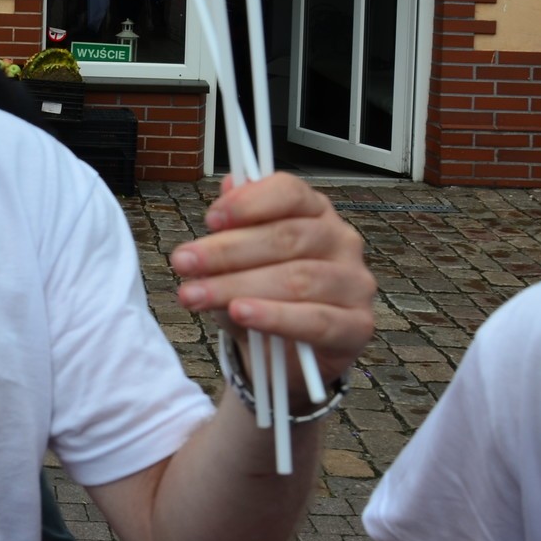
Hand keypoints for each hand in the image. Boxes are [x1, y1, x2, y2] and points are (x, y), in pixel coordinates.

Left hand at [169, 173, 375, 383]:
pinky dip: (273, 317)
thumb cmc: (261, 293)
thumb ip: (234, 224)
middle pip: (286, 237)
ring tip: (196, 295)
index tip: (209, 219)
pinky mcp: (358, 325)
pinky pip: (316, 320)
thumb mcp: (237, 259)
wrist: (283, 354)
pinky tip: (241, 313)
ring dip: (238, 286)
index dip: (248, 203)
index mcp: (314, 211)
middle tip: (183, 263)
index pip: (290, 192)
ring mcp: (354, 283)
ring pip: (297, 279)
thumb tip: (228, 185)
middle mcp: (341, 241)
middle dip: (226, 251)